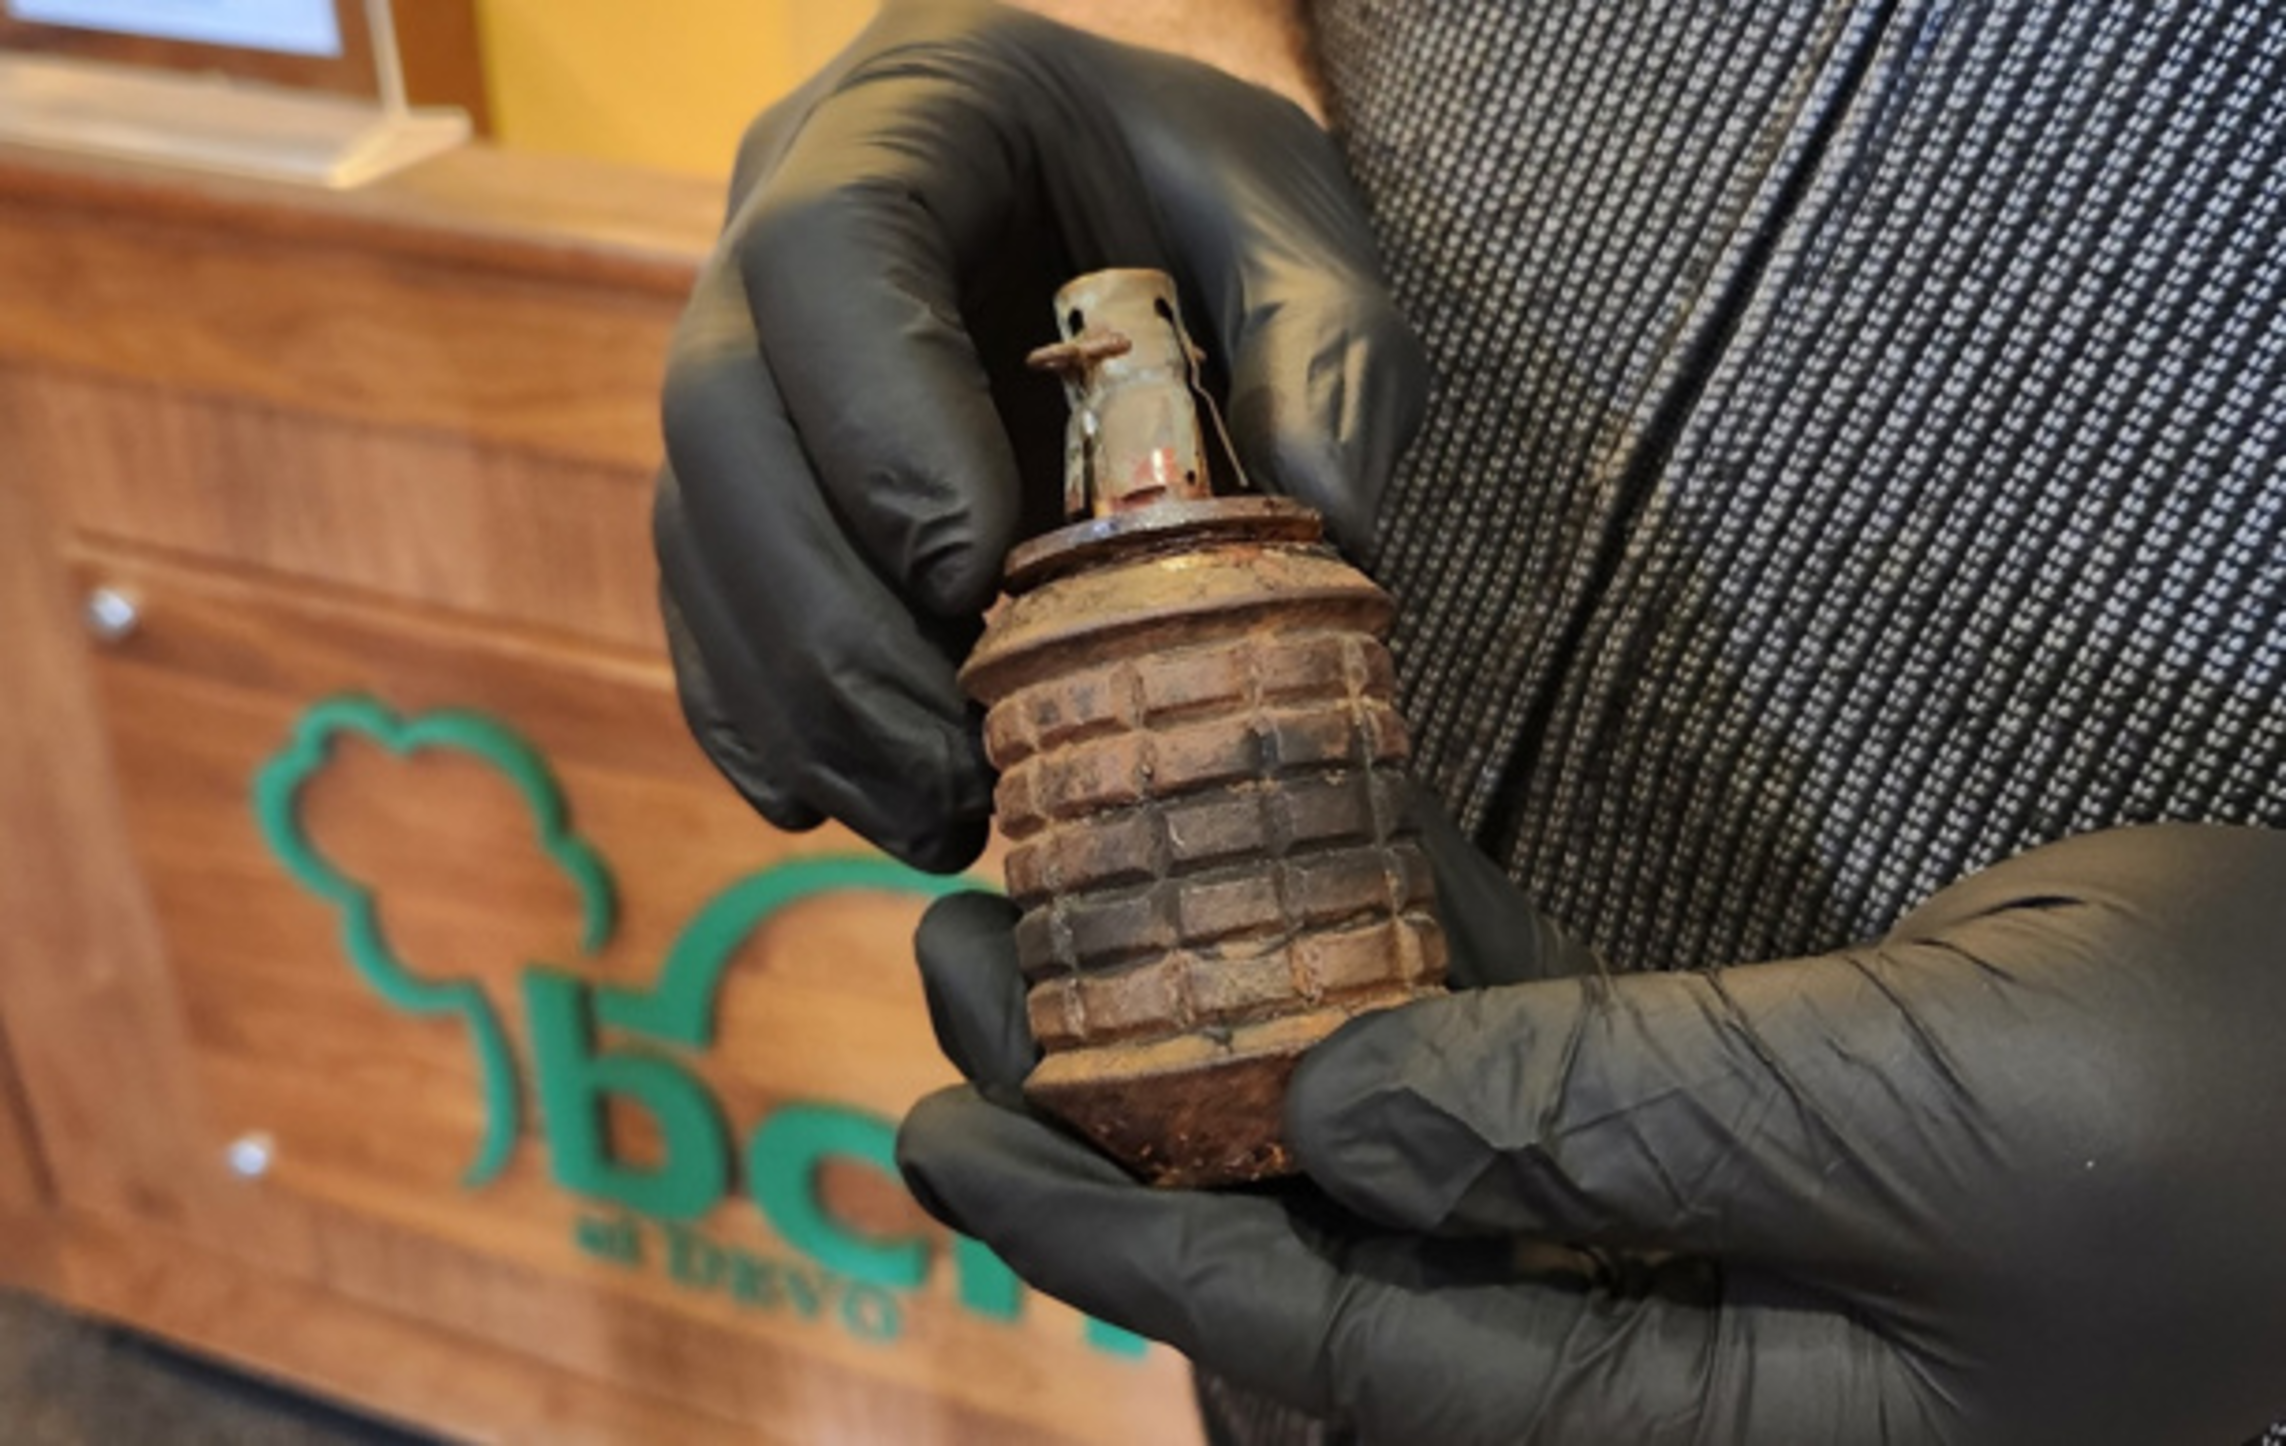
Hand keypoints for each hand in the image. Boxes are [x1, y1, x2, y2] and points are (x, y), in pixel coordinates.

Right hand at [654, 0, 1424, 870]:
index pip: (831, 250)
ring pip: (698, 524)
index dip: (881, 423)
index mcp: (909, 117)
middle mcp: (776, 221)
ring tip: (935, 819)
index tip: (976, 574)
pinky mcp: (748, 468)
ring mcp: (745, 349)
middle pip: (721, 414)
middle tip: (952, 770)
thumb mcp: (1295, 216)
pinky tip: (848, 801)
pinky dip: (763, 712)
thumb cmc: (1197, 181)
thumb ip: (1330, 347)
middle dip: (827, 619)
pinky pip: (704, 593)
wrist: (1120, 176)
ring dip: (801, 698)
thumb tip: (1329, 531)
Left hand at [897, 816, 2285, 1442]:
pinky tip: (1306, 860)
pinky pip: (1530, 1073)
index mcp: (1714, 1443)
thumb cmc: (2272, 1130)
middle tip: (981, 969)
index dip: (1129, 1246)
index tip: (948, 1134)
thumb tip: (1332, 1122)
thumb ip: (1626, 1133)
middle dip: (1140, 1133)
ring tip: (1083, 904)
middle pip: (1339, 1279)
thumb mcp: (1949, 1126)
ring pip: (1410, 1168)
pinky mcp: (1751, 1140)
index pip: (1349, 1364)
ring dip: (1244, 1031)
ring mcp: (1709, 1259)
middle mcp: (1685, 1378)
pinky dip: (1409, 969)